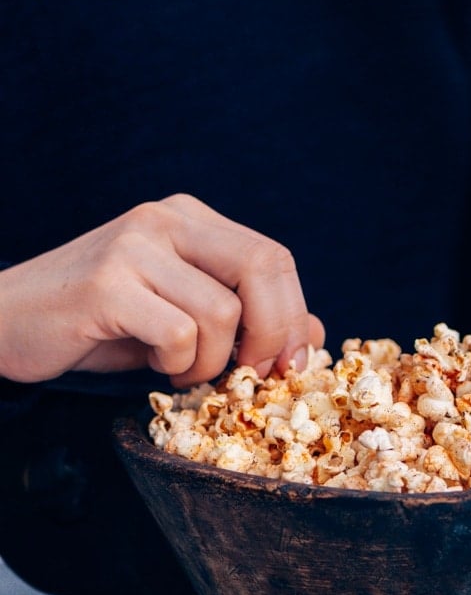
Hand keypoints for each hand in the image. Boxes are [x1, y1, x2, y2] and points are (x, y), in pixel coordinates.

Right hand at [0, 194, 324, 386]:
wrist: (6, 321)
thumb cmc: (100, 325)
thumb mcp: (182, 317)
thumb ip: (246, 319)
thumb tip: (316, 336)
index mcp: (190, 219)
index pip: (274, 258)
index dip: (294, 316)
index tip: (287, 365)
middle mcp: (166, 219)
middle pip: (263, 267)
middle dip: (272, 335)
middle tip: (249, 375)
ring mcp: (134, 246)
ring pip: (222, 312)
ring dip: (210, 361)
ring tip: (178, 368)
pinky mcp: (106, 283)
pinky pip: (178, 334)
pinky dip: (176, 365)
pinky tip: (152, 363)